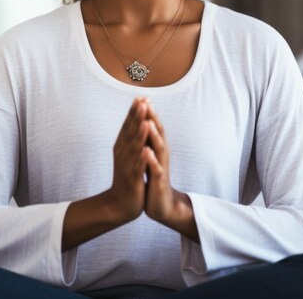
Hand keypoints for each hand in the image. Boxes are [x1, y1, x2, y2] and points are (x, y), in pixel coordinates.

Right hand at [108, 97, 150, 222]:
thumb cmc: (126, 176)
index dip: (133, 112)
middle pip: (130, 132)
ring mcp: (127, 166)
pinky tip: (146, 150)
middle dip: (136, 117)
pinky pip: (138, 168)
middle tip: (142, 101)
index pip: (128, 126)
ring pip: (134, 148)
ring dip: (139, 134)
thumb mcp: (127, 154)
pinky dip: (142, 159)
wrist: (119, 204)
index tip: (140, 96)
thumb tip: (135, 119)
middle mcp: (122, 153)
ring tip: (145, 121)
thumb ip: (129, 137)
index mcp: (121, 146)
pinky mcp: (132, 180)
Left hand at [143, 102, 175, 222]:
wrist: (161, 204)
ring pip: (159, 148)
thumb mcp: (150, 157)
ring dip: (154, 135)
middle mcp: (161, 154)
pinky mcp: (159, 181)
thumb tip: (143, 122)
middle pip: (158, 133)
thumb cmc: (153, 179)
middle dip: (152, 118)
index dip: (147, 113)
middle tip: (147, 102)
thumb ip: (148, 141)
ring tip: (148, 123)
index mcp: (157, 148)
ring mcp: (161, 167)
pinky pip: (156, 169)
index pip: (153, 127)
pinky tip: (147, 152)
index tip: (140, 96)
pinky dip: (152, 160)